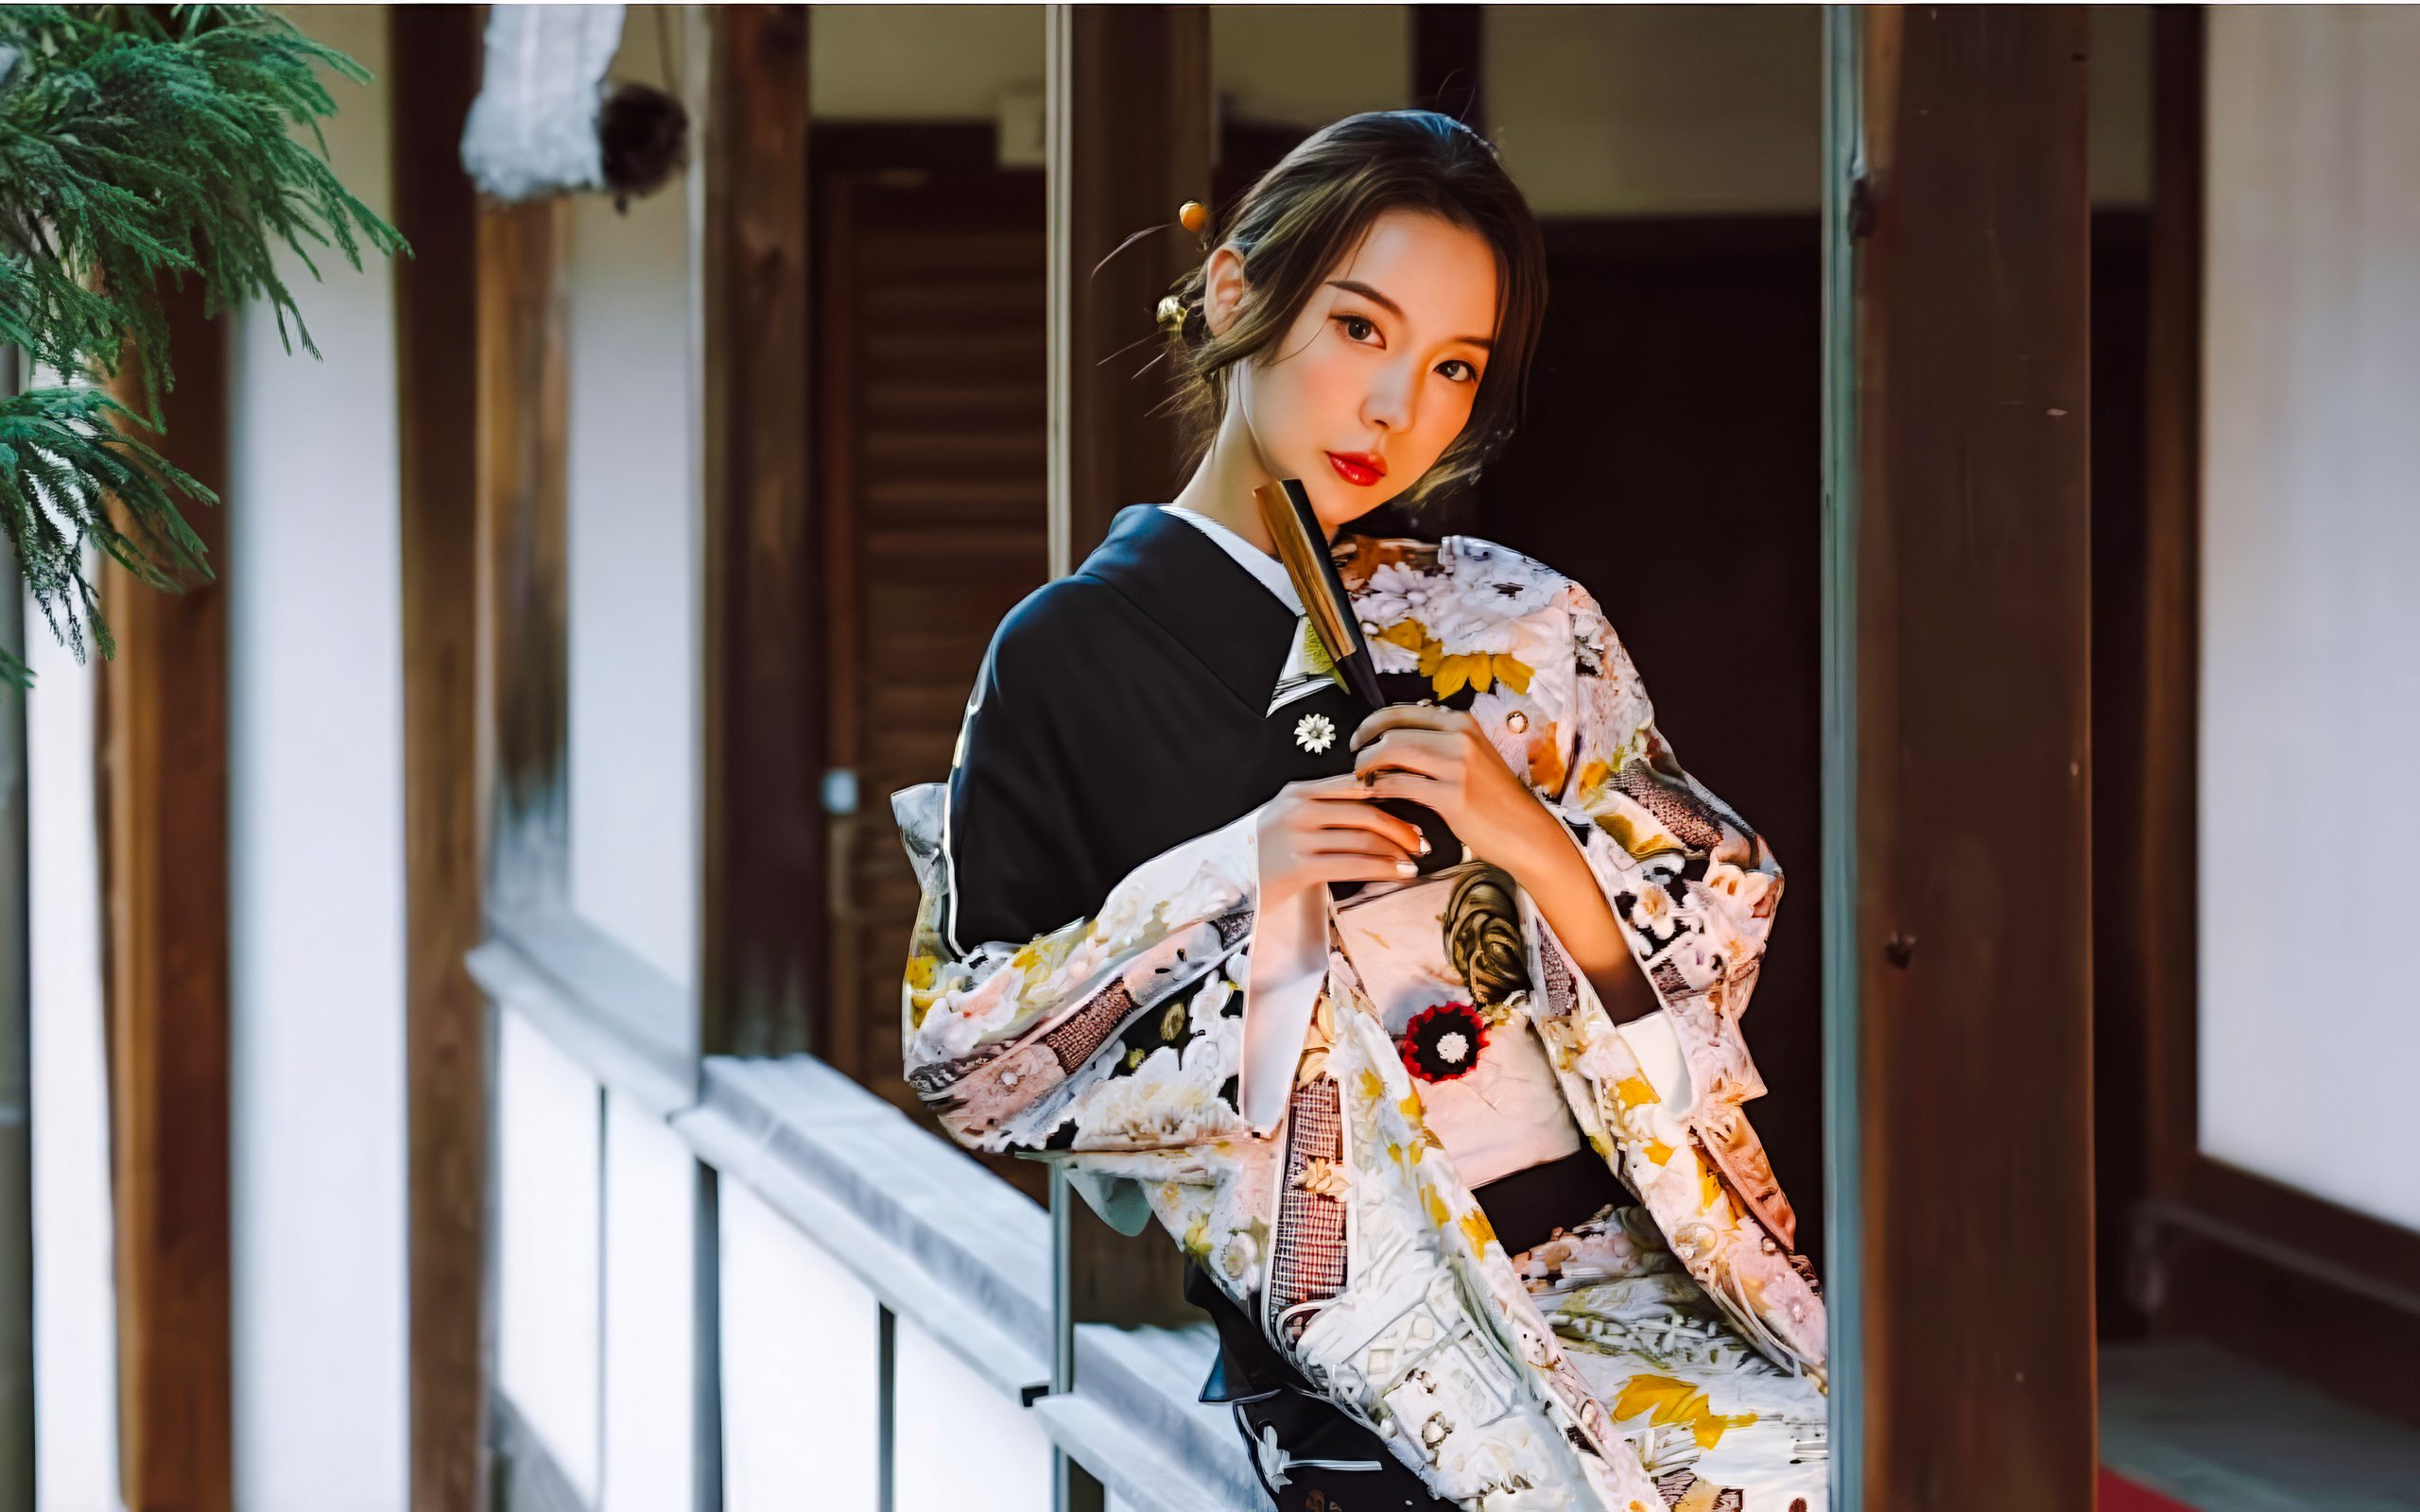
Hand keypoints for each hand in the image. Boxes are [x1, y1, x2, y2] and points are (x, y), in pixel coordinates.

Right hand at [1255, 772, 1429, 898]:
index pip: (1356, 784)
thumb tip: (1374, 811)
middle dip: (1401, 828)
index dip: (1392, 795)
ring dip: (1397, 852)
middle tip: (1422, 842)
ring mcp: (1299, 837)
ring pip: (1363, 840)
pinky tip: (1399, 874)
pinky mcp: (1299, 867)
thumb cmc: (1265, 849)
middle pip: (1366, 813)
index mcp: (1300, 790)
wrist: (1226, 878)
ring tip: (1415, 861)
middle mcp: (1300, 809)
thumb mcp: (1289, 815)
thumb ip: (1323, 807)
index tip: (1414, 809)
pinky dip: (1383, 869)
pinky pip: (1353, 865)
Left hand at [1348, 704, 1560, 879]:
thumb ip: (1439, 745)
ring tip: (1360, 779)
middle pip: (1394, 730)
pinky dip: (1380, 788)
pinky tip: (1374, 794)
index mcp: (1463, 723)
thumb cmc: (1495, 800)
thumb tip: (1394, 741)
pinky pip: (1401, 784)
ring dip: (1368, 766)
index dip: (1373, 722)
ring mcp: (1457, 765)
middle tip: (1354, 761)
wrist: (1525, 832)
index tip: (1360, 738)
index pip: (1404, 711)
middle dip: (1365, 744)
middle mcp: (1460, 737)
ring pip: (1394, 753)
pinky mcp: (1452, 795)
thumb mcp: (1471, 759)